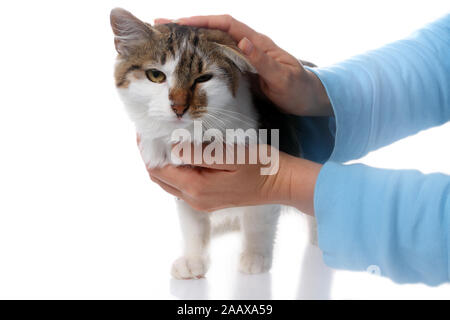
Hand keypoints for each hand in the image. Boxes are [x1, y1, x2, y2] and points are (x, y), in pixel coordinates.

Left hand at [144, 143, 321, 214]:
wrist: (281, 183)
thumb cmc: (260, 165)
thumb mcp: (229, 155)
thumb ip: (197, 153)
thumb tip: (171, 147)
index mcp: (196, 188)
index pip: (158, 169)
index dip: (147, 150)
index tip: (144, 129)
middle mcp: (194, 199)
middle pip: (159, 178)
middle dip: (151, 157)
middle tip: (150, 133)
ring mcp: (201, 202)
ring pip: (169, 183)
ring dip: (163, 163)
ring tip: (164, 140)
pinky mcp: (209, 200)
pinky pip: (182, 185)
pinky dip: (176, 170)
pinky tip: (183, 153)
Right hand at [155, 15, 331, 115]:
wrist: (309, 99)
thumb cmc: (300, 88)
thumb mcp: (282, 76)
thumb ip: (263, 60)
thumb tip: (243, 40)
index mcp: (257, 43)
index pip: (226, 24)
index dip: (204, 21)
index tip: (181, 23)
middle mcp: (248, 47)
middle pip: (214, 31)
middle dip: (188, 28)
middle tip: (161, 29)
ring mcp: (243, 59)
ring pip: (212, 45)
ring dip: (190, 43)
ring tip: (165, 44)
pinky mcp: (241, 72)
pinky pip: (217, 61)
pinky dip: (200, 59)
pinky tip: (186, 65)